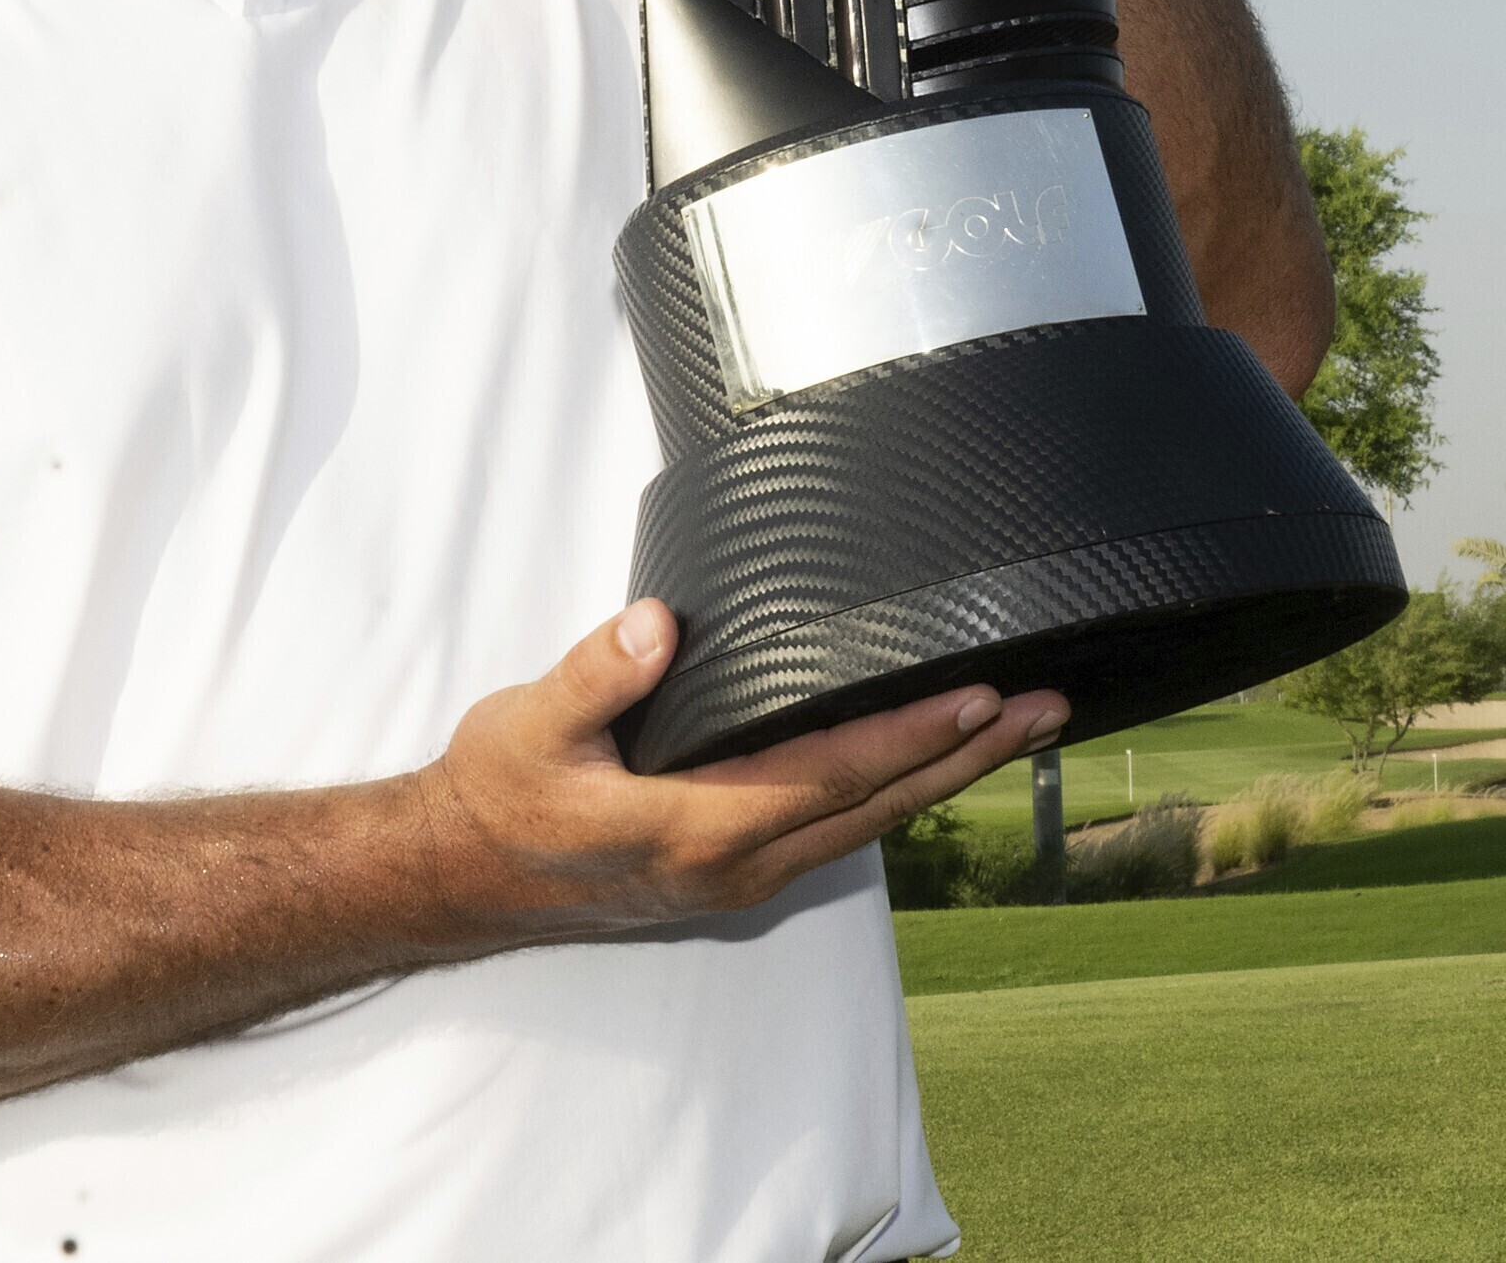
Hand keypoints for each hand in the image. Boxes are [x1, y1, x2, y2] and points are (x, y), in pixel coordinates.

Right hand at [421, 600, 1063, 934]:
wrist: (457, 875)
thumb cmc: (496, 796)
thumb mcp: (526, 723)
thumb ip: (596, 676)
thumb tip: (659, 627)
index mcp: (694, 830)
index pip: (831, 775)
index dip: (911, 736)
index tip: (982, 699)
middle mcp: (732, 866)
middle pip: (877, 807)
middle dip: (966, 757)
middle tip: (1047, 710)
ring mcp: (736, 878)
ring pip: (866, 824)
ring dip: (943, 775)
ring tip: (1016, 731)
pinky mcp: (731, 872)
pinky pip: (837, 830)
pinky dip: (895, 791)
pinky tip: (926, 763)